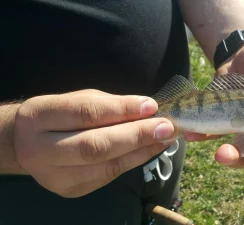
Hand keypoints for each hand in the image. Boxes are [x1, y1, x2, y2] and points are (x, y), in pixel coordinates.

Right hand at [13, 89, 174, 197]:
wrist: (25, 145)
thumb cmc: (58, 116)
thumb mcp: (77, 100)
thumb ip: (108, 105)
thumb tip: (148, 109)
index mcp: (40, 117)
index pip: (85, 113)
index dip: (120, 110)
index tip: (151, 105)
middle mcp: (43, 151)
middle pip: (95, 146)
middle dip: (136, 136)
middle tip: (166, 127)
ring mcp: (56, 176)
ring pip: (106, 166)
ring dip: (142, 151)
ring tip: (166, 138)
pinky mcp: (71, 190)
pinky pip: (109, 176)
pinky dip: (134, 161)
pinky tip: (150, 149)